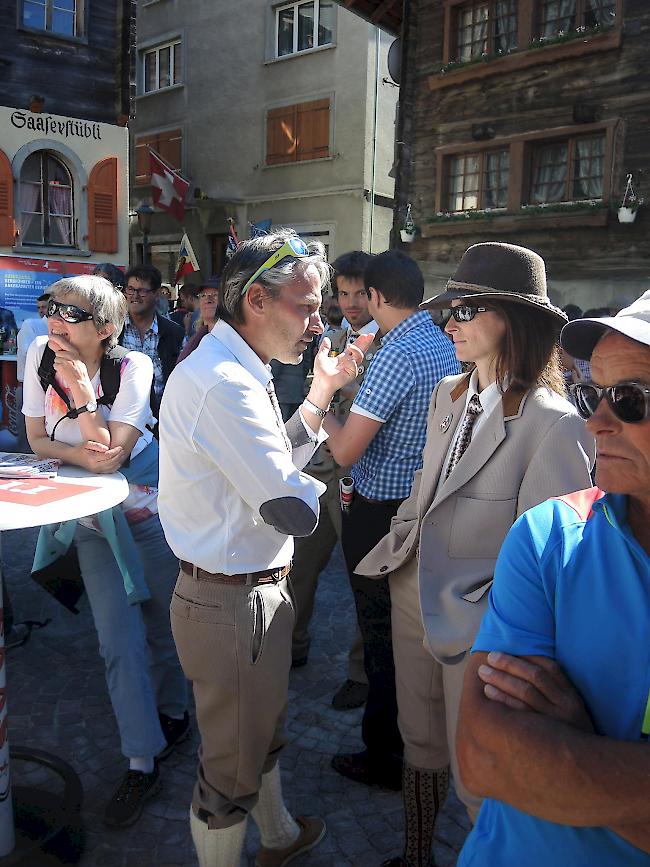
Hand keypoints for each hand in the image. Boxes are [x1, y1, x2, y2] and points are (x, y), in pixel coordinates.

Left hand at [48, 334, 92, 393]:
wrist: (80, 381)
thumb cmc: (80, 372)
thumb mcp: (79, 359)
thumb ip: (71, 353)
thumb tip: (62, 350)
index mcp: (74, 352)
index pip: (63, 342)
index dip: (56, 338)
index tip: (50, 336)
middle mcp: (69, 355)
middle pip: (58, 352)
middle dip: (60, 357)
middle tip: (66, 363)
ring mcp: (64, 360)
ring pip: (56, 359)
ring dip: (59, 363)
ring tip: (67, 368)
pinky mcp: (60, 366)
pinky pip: (55, 365)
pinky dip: (58, 368)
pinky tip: (64, 371)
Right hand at [70, 441, 124, 473]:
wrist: (73, 456)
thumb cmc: (80, 449)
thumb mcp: (87, 443)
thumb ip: (97, 445)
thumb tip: (106, 448)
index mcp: (92, 459)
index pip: (108, 456)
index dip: (116, 451)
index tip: (120, 447)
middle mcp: (95, 466)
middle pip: (111, 462)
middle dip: (119, 456)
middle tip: (123, 450)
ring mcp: (96, 470)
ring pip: (112, 468)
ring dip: (119, 461)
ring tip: (122, 455)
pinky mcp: (98, 472)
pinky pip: (109, 471)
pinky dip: (116, 466)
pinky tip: (118, 461)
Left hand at [310, 333, 373, 402]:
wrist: (320, 382)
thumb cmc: (321, 373)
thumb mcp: (321, 356)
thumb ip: (325, 347)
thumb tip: (326, 339)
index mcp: (343, 358)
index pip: (353, 348)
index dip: (359, 342)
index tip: (364, 335)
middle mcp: (348, 363)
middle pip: (360, 351)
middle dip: (365, 343)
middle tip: (370, 335)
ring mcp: (351, 368)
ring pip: (359, 356)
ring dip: (357, 349)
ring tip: (351, 346)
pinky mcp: (352, 374)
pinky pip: (354, 365)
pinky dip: (351, 361)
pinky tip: (348, 359)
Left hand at [478, 652, 594, 732]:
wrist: (586, 769)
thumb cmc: (568, 734)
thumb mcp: (569, 711)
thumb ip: (553, 690)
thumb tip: (522, 666)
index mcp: (571, 696)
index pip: (549, 668)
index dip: (525, 658)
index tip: (503, 652)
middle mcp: (566, 707)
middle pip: (534, 678)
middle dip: (509, 666)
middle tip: (488, 660)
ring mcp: (556, 723)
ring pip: (526, 694)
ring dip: (502, 680)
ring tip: (484, 674)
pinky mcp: (545, 738)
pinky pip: (520, 715)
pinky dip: (503, 701)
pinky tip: (488, 694)